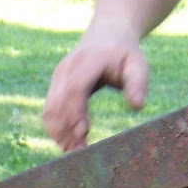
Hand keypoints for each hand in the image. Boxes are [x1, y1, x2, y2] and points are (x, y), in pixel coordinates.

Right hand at [42, 30, 149, 150]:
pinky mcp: (54, 86)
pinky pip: (49, 111)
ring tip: (73, 151)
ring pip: (49, 110)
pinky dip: (55, 129)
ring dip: (58, 133)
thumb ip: (138, 84)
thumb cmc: (125, 54)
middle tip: (79, 153)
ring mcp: (58, 77)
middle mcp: (67, 68)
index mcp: (88, 61)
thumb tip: (137, 107)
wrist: (107, 34)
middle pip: (58, 103)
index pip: (75, 89)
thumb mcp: (138, 65)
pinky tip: (67, 143)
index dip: (75, 113)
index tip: (84, 135)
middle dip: (66, 130)